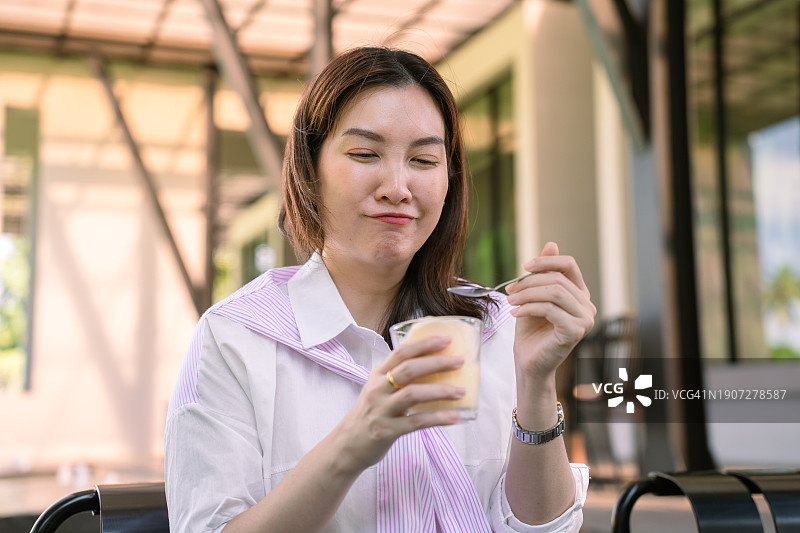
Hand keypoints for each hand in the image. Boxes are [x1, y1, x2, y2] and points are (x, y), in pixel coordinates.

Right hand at [331, 335, 465, 473]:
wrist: (347, 445)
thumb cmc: (370, 414)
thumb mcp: (379, 390)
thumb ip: (399, 379)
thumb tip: (435, 368)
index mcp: (377, 375)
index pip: (401, 352)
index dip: (424, 344)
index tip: (446, 339)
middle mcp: (378, 389)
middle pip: (409, 369)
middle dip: (437, 363)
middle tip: (460, 361)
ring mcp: (381, 410)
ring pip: (413, 394)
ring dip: (440, 391)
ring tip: (461, 391)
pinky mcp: (386, 431)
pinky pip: (417, 422)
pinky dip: (438, 418)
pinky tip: (455, 417)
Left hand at [506, 242, 595, 382]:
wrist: (529, 362)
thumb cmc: (531, 331)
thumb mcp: (533, 296)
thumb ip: (543, 273)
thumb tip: (551, 244)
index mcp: (579, 294)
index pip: (569, 265)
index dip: (546, 261)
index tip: (523, 266)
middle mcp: (587, 306)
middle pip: (558, 279)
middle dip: (529, 282)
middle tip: (510, 290)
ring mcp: (584, 320)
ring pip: (554, 292)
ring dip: (527, 294)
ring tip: (511, 301)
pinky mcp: (575, 332)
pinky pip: (551, 310)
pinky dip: (529, 308)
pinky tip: (516, 314)